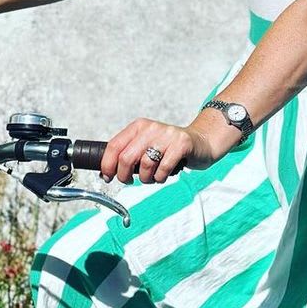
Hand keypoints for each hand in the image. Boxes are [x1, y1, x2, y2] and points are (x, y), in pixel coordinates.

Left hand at [100, 118, 220, 184]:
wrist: (201, 142)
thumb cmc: (169, 148)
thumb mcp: (145, 145)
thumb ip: (127, 154)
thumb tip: (105, 172)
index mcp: (138, 126)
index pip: (114, 145)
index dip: (107, 165)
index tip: (107, 176)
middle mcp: (150, 128)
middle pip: (126, 158)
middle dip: (124, 176)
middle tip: (129, 180)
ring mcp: (167, 135)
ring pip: (145, 166)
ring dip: (146, 179)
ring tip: (153, 176)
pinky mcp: (181, 144)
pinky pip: (163, 170)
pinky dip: (161, 178)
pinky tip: (164, 174)